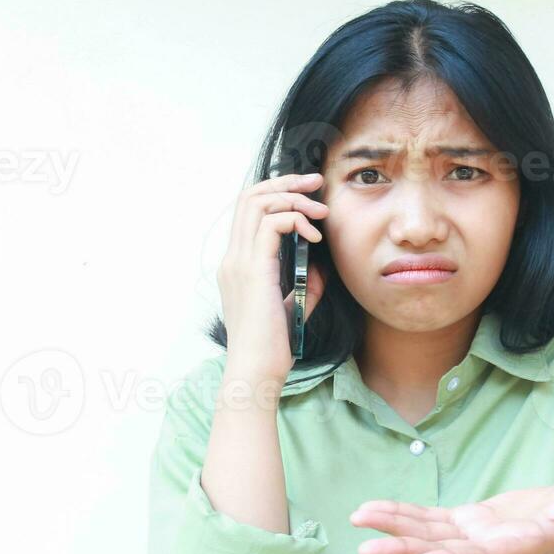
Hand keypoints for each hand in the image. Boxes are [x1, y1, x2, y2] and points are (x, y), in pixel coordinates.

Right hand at [216, 171, 329, 376]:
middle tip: (316, 182)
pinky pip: (272, 224)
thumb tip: (320, 264)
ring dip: (293, 197)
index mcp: (237, 265)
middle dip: (286, 182)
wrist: (256, 372)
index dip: (276, 192)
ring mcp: (239, 263)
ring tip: (321, 210)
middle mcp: (233, 258)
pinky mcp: (254, 271)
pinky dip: (296, 220)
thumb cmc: (272, 347)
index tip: (307, 191)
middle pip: (250, 196)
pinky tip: (314, 236)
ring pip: (258, 203)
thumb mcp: (292, 307)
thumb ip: (303, 283)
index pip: (248, 210)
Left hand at [349, 479, 553, 553]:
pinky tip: (373, 509)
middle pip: (440, 551)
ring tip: (357, 520)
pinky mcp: (465, 522)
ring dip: (392, 528)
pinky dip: (401, 513)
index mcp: (516, 546)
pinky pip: (428, 518)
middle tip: (366, 549)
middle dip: (403, 549)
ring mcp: (472, 535)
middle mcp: (486, 547)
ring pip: (426, 534)